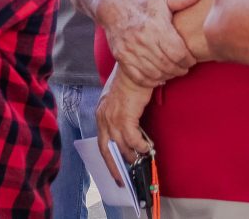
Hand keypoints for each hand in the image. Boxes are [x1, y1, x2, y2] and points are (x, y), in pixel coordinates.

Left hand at [97, 66, 153, 184]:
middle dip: (115, 166)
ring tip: (141, 158)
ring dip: (132, 155)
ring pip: (121, 147)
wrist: (135, 68)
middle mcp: (103, 118)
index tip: (115, 170)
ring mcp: (112, 119)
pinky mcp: (124, 118)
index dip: (108, 158)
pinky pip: (133, 140)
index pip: (101, 143)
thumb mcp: (119, 99)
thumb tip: (127, 129)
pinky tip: (147, 147)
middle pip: (106, 150)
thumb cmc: (130, 80)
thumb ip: (118, 112)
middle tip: (123, 178)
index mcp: (101, 114)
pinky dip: (140, 146)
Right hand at [99, 0, 203, 86]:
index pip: (177, 52)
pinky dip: (151, 81)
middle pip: (167, 65)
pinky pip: (138, 77)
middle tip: (185, 68)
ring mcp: (130, 50)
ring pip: (154, 73)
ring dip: (167, 76)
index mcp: (156, 26)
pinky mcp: (121, 57)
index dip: (188, 59)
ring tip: (174, 71)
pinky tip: (159, 77)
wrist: (113, 6)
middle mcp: (142, 39)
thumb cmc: (143, 3)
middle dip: (180, 69)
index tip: (192, 59)